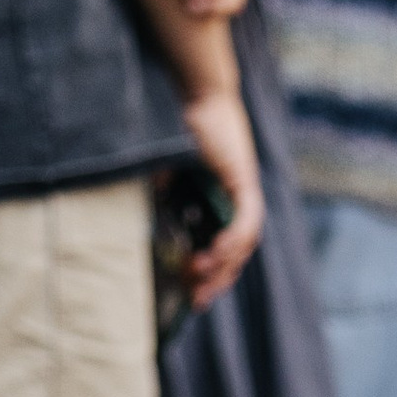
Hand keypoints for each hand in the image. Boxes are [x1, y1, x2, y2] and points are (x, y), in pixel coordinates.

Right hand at [181, 85, 263, 307]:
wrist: (195, 97)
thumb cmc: (180, 130)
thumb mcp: (166, 173)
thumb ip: (162, 196)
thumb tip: (151, 215)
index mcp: (218, 205)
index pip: (222, 252)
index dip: (211, 277)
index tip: (193, 296)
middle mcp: (235, 203)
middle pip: (235, 255)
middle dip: (217, 280)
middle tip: (197, 299)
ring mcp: (242, 194)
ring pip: (243, 244)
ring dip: (223, 264)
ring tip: (200, 274)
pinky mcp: (244, 183)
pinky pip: (246, 221)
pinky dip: (233, 239)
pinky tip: (216, 251)